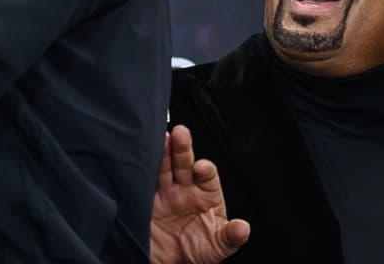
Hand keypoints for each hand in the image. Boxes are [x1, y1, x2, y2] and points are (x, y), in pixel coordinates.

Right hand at [150, 125, 248, 263]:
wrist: (170, 262)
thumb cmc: (199, 250)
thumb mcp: (218, 246)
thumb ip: (230, 236)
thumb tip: (243, 228)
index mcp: (206, 193)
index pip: (207, 174)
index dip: (205, 169)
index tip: (200, 168)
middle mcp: (185, 188)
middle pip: (184, 163)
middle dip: (182, 148)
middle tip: (181, 133)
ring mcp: (165, 192)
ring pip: (163, 167)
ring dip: (162, 152)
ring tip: (162, 137)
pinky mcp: (146, 200)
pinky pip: (143, 182)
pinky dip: (142, 170)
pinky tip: (141, 157)